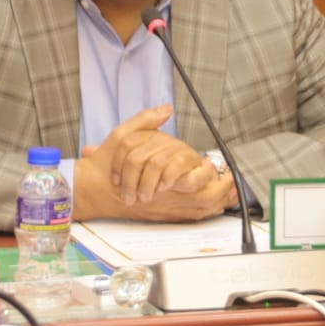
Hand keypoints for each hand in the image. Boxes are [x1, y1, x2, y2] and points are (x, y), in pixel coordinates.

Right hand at [77, 106, 236, 220]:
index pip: (192, 179)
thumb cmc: (106, 166)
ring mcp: (164, 208)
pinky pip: (191, 217)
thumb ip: (145, 120)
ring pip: (199, 211)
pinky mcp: (162, 215)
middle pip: (203, 200)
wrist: (92, 191)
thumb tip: (165, 108)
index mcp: (158, 178)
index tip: (215, 163)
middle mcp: (164, 197)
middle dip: (222, 191)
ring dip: (218, 202)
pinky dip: (206, 211)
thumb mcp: (122, 136)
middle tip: (232, 181)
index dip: (209, 172)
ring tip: (230, 192)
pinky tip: (216, 203)